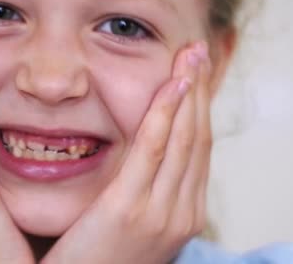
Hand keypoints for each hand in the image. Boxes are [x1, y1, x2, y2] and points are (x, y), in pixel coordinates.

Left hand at [42, 42, 211, 263]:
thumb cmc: (92, 263)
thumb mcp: (126, 226)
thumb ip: (138, 191)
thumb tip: (136, 161)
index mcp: (181, 215)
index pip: (196, 150)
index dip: (199, 107)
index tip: (195, 74)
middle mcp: (181, 213)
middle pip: (197, 138)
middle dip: (201, 90)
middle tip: (198, 50)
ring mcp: (161, 213)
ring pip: (183, 138)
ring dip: (189, 91)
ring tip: (190, 54)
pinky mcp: (130, 211)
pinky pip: (154, 150)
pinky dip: (167, 114)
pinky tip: (173, 85)